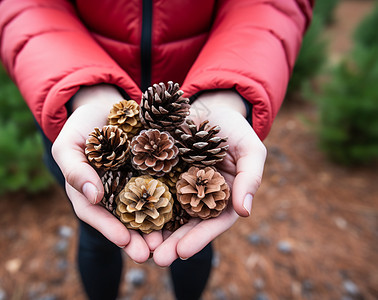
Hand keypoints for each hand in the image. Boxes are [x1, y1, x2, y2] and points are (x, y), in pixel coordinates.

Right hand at [52, 84, 161, 262]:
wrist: (107, 105)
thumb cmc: (82, 126)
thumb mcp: (69, 144)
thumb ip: (75, 168)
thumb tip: (92, 196)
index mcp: (90, 192)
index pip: (96, 214)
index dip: (109, 228)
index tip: (123, 240)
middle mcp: (114, 193)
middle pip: (124, 219)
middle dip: (136, 239)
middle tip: (148, 254)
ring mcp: (135, 183)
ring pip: (146, 209)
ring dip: (156, 228)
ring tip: (168, 244)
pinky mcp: (155, 171)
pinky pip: (164, 187)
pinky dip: (173, 202)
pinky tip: (185, 213)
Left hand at [153, 90, 266, 265]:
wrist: (206, 107)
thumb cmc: (233, 128)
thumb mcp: (249, 148)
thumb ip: (251, 178)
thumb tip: (245, 212)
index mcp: (221, 197)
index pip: (212, 223)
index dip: (199, 238)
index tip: (183, 252)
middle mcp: (198, 197)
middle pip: (186, 224)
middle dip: (172, 243)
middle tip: (157, 259)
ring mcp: (176, 185)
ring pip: (165, 212)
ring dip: (153, 231)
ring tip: (138, 247)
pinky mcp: (158, 172)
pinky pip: (148, 190)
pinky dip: (139, 205)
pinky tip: (127, 217)